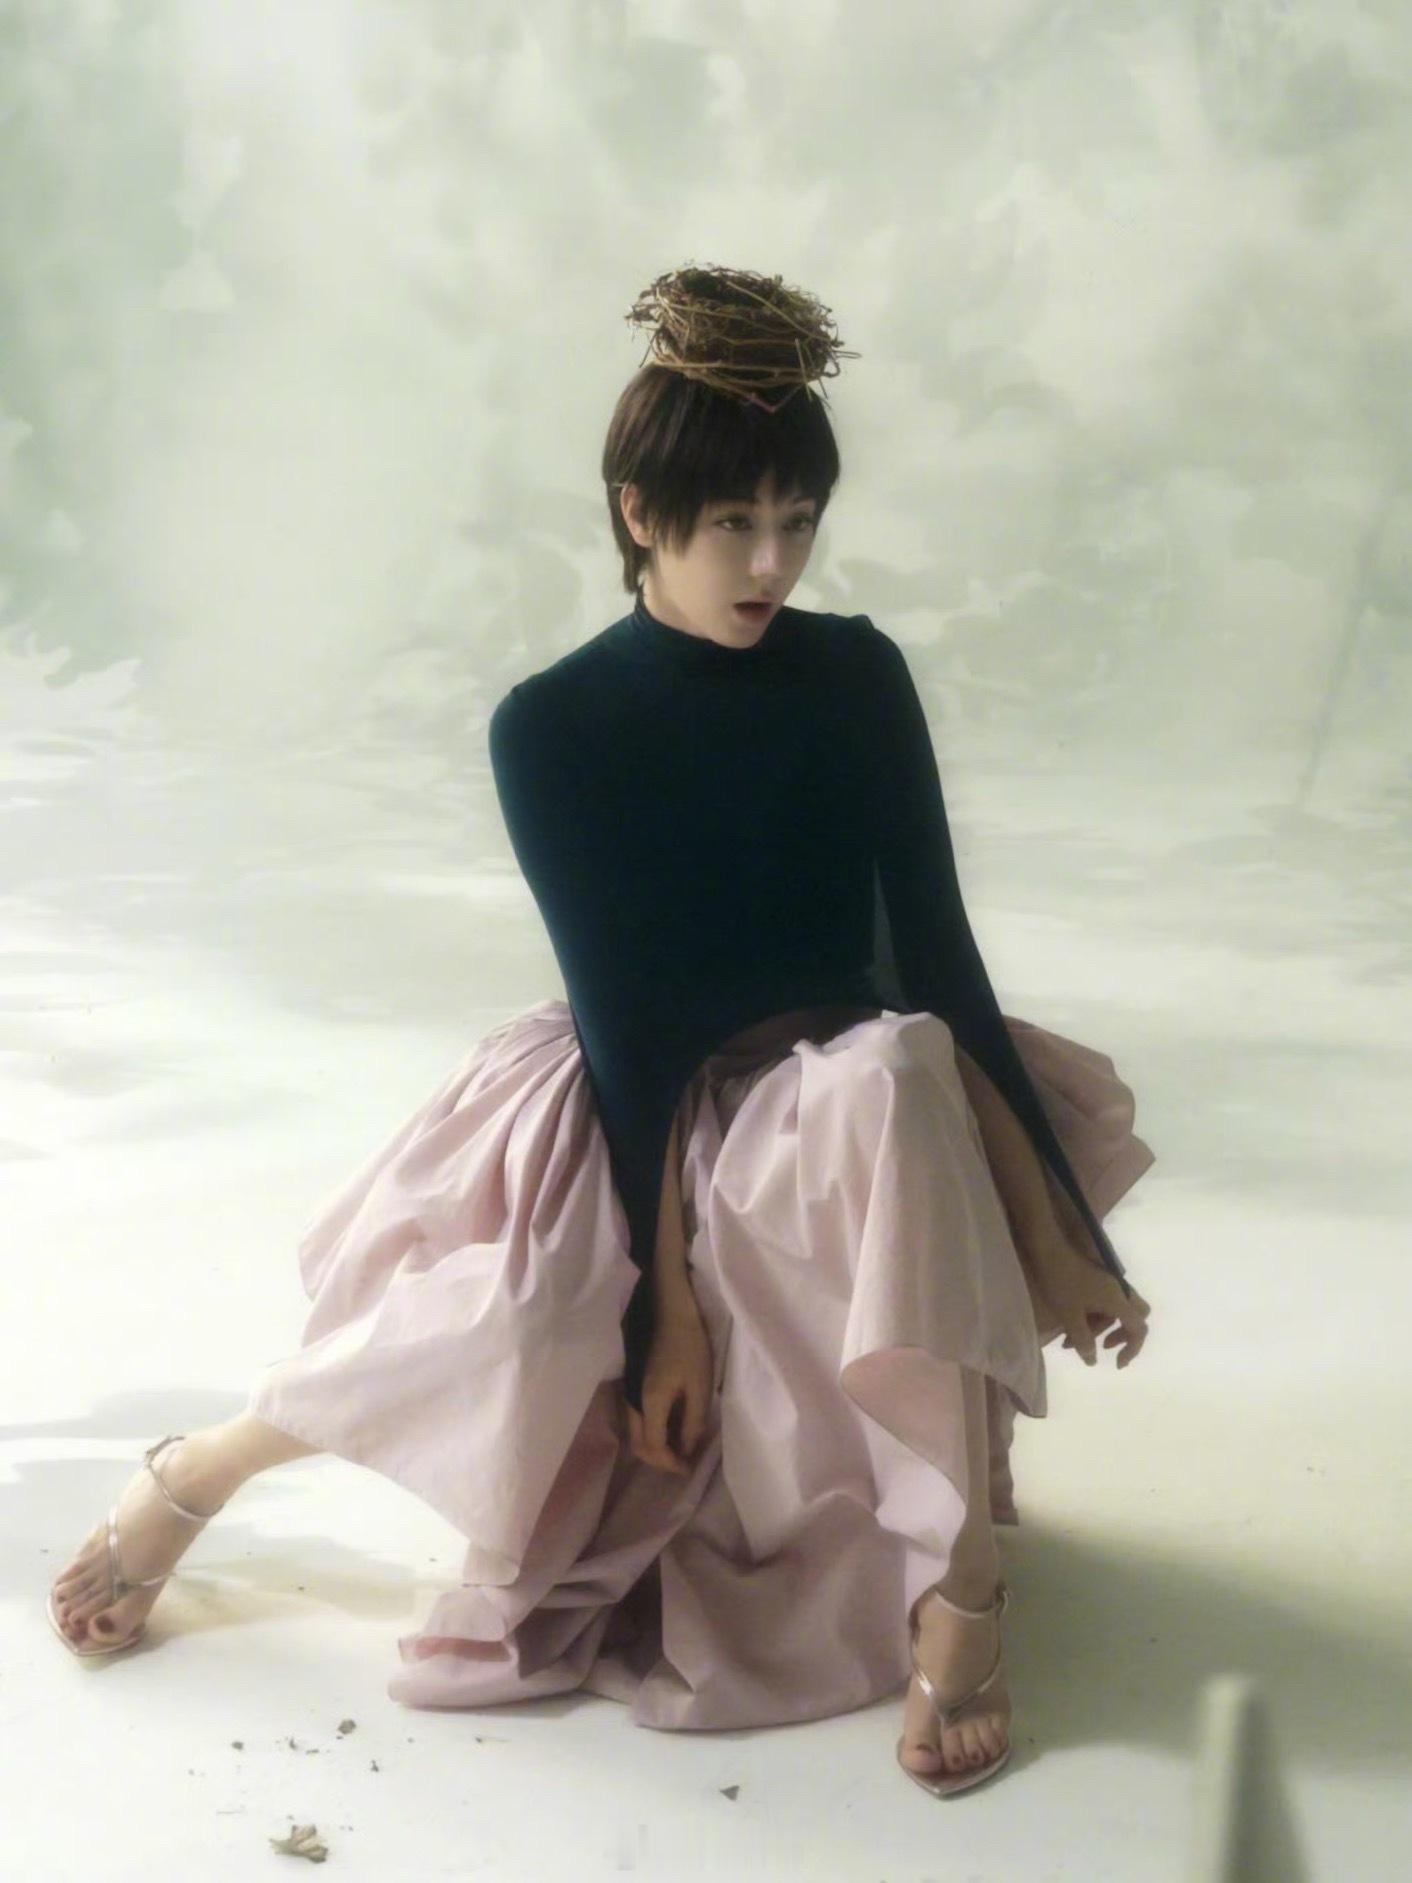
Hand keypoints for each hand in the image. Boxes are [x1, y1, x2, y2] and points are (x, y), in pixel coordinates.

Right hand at [625, 1305, 713, 1474]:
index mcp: (650, 1404)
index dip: (671, 1463)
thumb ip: (693, 1422)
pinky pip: (637, 1419)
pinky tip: (672, 1425)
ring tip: (681, 1445)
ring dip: (656, 1446)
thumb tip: (687, 1448)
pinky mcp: (633, 1385)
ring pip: (636, 1433)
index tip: (689, 1468)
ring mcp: (629, 1393)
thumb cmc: (689, 1346)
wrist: (669, 1310)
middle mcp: (632, 1403)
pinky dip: (652, 1431)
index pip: (654, 1448)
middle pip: (639, 1445)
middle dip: (661, 1460)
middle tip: (684, 1461)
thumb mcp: (700, 1386)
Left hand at [1019, 1217, 1151, 1370]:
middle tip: (1102, 1347)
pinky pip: (1103, 1302)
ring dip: (1097, 1328)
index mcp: (1118, 1300)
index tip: (1117, 1364)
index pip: (1139, 1328)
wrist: (1048, 1249)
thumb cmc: (1061, 1282)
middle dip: (1120, 1336)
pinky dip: (1091, 1316)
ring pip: (1114, 1311)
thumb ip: (1083, 1340)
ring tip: (1071, 1341)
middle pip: (1133, 1317)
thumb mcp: (1070, 1315)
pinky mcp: (1097, 1280)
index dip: (1132, 1349)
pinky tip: (1070, 1324)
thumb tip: (1092, 1360)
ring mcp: (1108, 1284)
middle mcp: (1119, 1291)